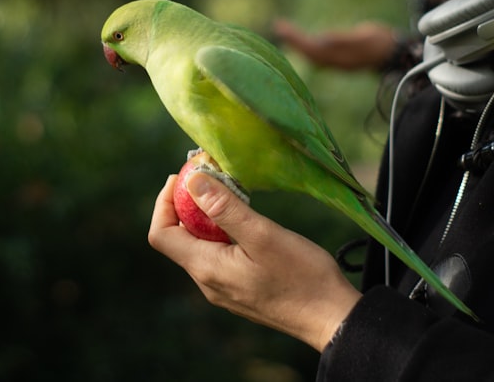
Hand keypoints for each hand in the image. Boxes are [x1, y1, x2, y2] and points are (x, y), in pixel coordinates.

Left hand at [148, 172, 361, 351]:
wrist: (332, 318)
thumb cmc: (302, 276)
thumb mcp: (263, 234)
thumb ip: (225, 208)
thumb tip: (193, 182)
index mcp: (206, 268)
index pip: (161, 234)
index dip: (164, 202)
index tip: (184, 176)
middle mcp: (207, 283)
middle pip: (179, 239)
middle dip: (188, 204)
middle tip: (212, 177)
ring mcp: (223, 290)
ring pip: (200, 247)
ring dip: (207, 218)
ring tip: (232, 195)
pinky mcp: (240, 291)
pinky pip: (218, 257)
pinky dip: (222, 234)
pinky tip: (247, 222)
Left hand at [272, 19, 397, 70]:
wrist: (392, 54)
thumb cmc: (380, 42)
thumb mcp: (364, 37)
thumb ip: (344, 39)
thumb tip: (323, 38)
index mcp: (338, 57)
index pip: (311, 49)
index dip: (297, 39)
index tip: (285, 28)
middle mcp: (334, 62)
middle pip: (307, 52)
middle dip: (292, 39)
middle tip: (278, 25)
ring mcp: (335, 61)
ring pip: (310, 53)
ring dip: (296, 42)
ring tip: (282, 29)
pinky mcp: (337, 58)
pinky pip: (315, 53)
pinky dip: (304, 45)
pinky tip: (297, 38)